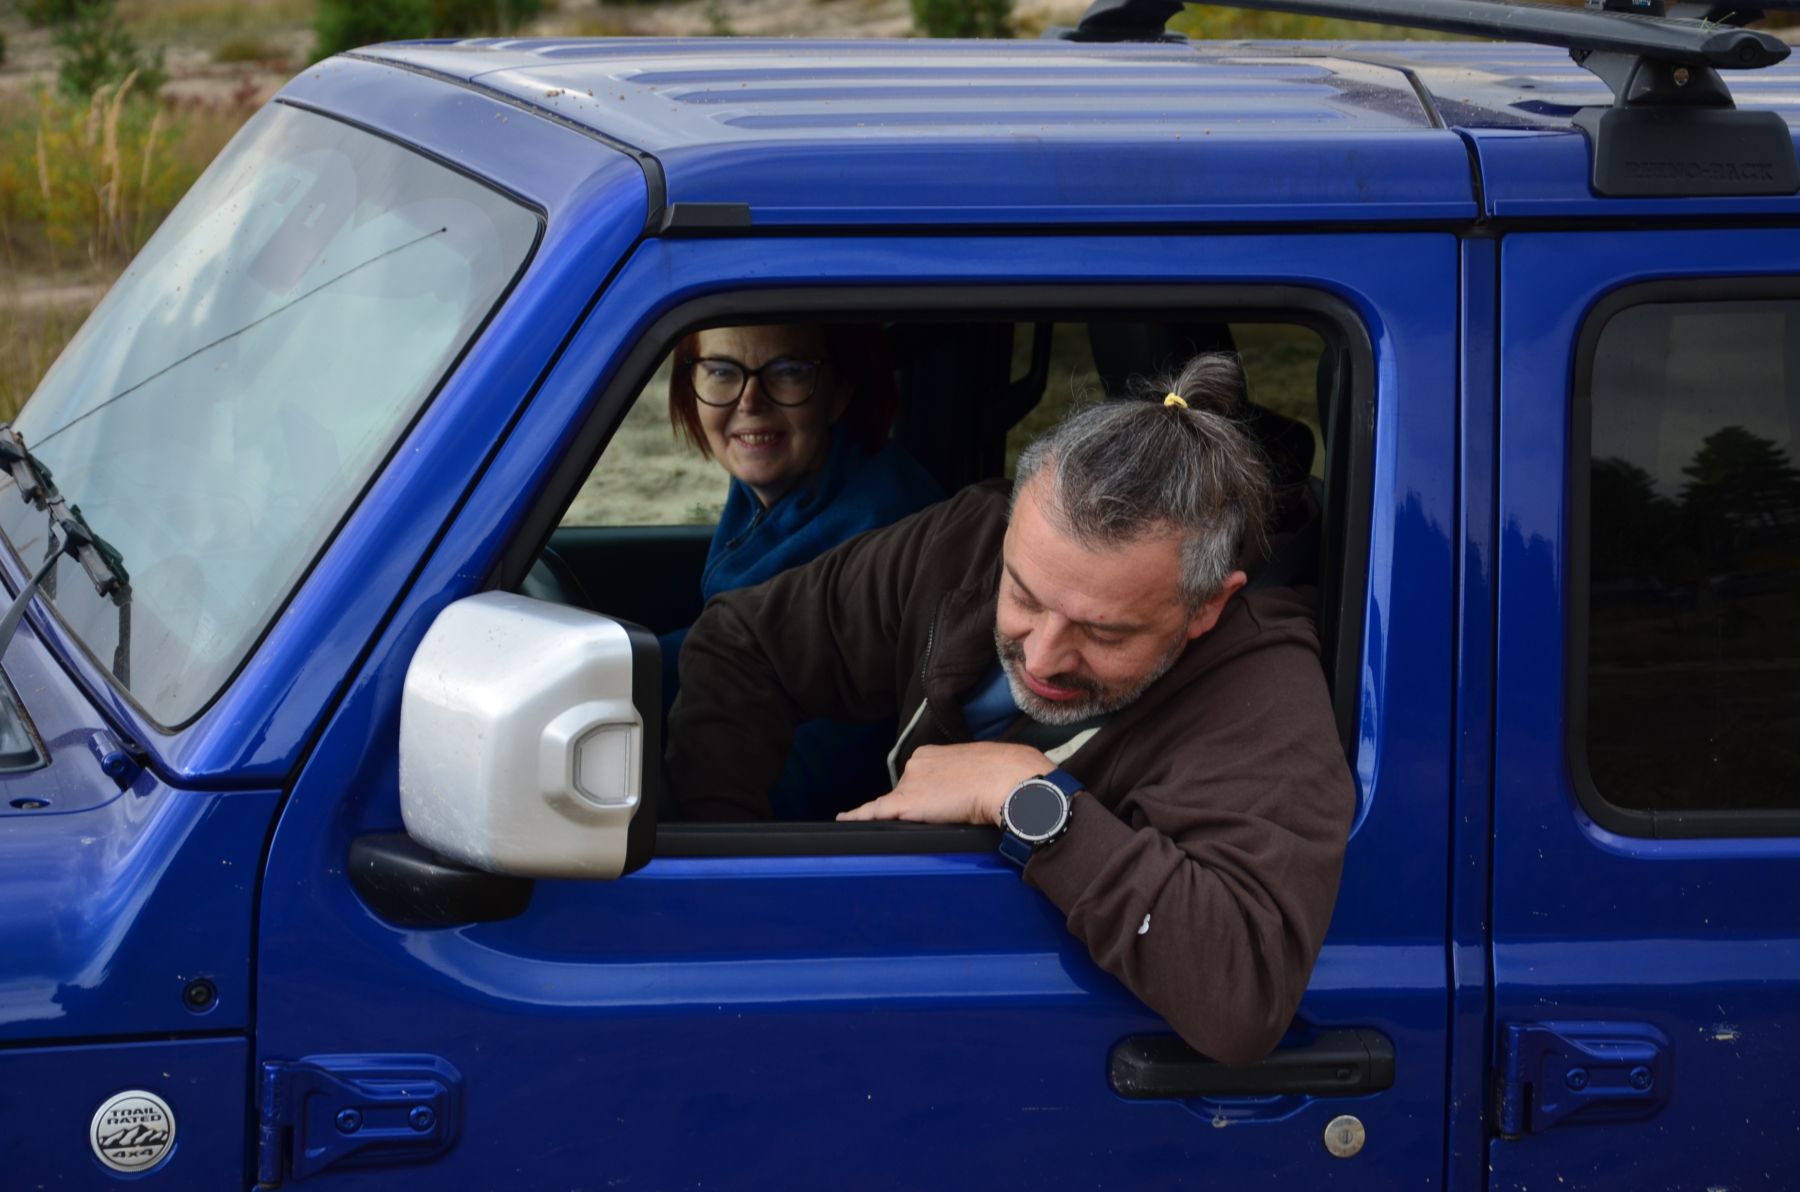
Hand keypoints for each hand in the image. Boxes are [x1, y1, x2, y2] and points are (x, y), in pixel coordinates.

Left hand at [836, 742, 1052, 826]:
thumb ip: (967, 778)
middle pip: (907, 792)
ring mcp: (909, 783)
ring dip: (912, 816)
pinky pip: (873, 812)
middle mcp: (916, 764)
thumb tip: (974, 790)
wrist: (1007, 780)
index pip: (920, 778)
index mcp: (933, 753)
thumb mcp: (983, 769)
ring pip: (899, 806)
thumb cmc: (1005, 775)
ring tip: (942, 821)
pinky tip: (844, 820)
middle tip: (950, 815)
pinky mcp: (904, 804)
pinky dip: (857, 817)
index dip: (929, 794)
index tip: (941, 803)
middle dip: (921, 806)